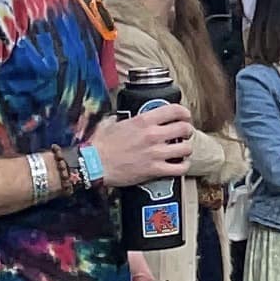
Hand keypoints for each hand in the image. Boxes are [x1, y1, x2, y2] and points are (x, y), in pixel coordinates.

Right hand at [82, 101, 205, 186]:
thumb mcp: (110, 124)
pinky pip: (180, 168)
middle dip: (187, 130)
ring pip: (186, 148)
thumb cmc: (99, 145)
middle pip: (185, 128)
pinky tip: (179, 164)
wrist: (92, 165)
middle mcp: (152, 135)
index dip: (184, 113)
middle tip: (183, 134)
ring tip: (180, 150)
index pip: (175, 110)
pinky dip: (183, 166)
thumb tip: (122, 116)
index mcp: (143, 121)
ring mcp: (155, 153)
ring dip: (186, 149)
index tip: (184, 116)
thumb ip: (122, 118)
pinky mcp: (154, 170)